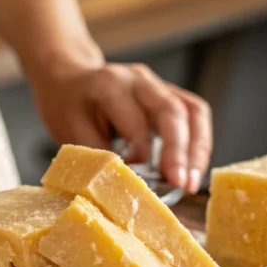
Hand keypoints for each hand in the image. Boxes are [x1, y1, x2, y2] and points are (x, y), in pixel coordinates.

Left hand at [31, 61, 212, 193]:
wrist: (69, 80)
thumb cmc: (67, 108)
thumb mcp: (71, 132)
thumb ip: (101, 156)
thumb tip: (129, 186)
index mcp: (110, 85)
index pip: (136, 123)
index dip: (142, 157)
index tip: (141, 184)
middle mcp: (139, 80)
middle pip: (172, 112)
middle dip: (180, 152)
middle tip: (181, 184)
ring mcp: (159, 84)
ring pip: (193, 112)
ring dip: (197, 150)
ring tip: (191, 182)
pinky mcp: (171, 93)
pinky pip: (195, 115)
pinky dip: (198, 143)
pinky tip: (192, 169)